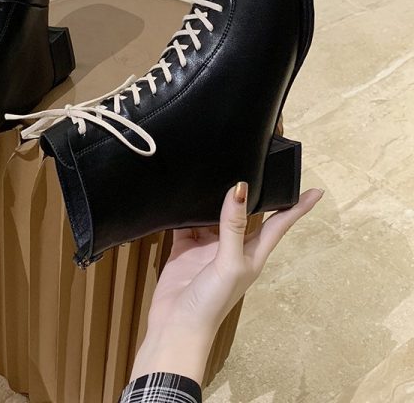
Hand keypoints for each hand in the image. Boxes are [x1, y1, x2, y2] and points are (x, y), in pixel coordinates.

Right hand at [129, 183, 323, 383]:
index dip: (298, 208)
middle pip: (246, 215)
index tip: (315, 191)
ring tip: (214, 171)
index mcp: (253, 253)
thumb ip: (234, 226)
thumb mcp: (230, 262)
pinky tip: (182, 196)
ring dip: (212, 198)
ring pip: (213, 216)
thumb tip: (240, 189)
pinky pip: (186, 224)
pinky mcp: (185, 250)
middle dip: (250, 194)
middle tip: (254, 165)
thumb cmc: (212, 303)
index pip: (280, 225)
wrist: (176, 327)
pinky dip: (184, 212)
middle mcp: (233, 248)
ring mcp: (208, 248)